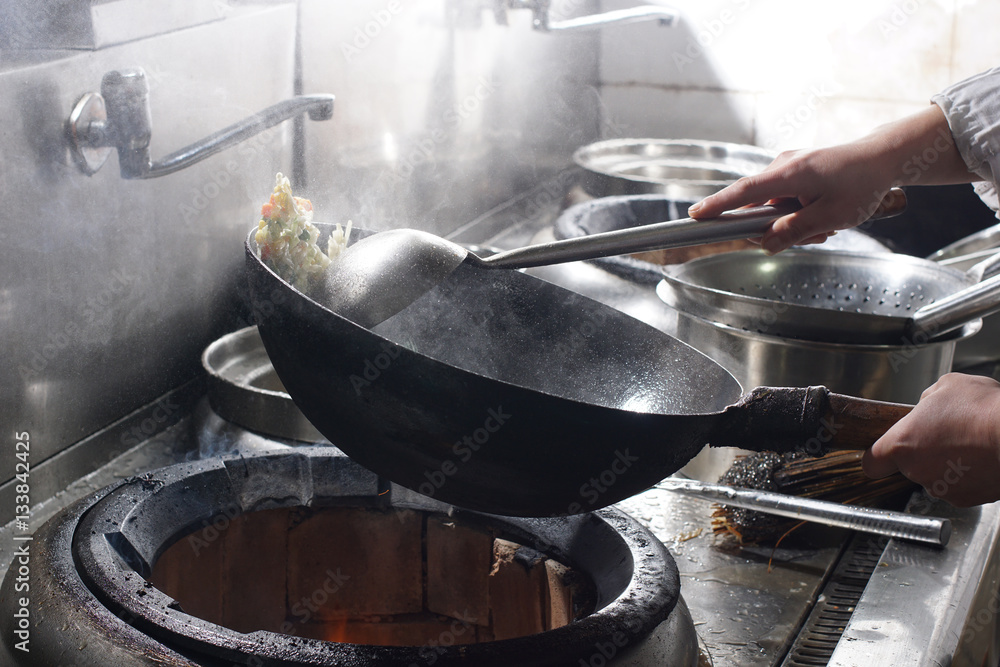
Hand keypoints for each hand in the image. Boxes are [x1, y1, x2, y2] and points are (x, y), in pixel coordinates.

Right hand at [687, 142, 895, 253]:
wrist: (884, 158)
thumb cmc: (862, 183)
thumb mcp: (830, 216)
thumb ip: (794, 231)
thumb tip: (765, 243)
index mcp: (789, 174)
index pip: (743, 192)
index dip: (717, 205)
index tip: (695, 216)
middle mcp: (783, 166)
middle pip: (759, 206)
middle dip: (779, 227)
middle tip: (814, 235)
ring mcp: (789, 166)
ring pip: (775, 206)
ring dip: (795, 221)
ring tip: (827, 223)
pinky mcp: (796, 170)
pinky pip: (785, 198)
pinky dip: (799, 211)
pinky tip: (824, 214)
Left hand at [862, 373, 999, 506]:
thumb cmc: (983, 409)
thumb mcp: (947, 387)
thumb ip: (926, 401)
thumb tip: (927, 407)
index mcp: (902, 443)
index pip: (872, 462)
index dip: (878, 458)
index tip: (884, 454)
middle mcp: (917, 470)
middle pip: (910, 466)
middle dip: (924, 452)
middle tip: (946, 435)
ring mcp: (942, 488)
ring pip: (936, 477)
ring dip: (947, 464)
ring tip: (970, 444)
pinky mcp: (967, 500)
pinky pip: (960, 487)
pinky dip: (968, 476)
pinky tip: (981, 458)